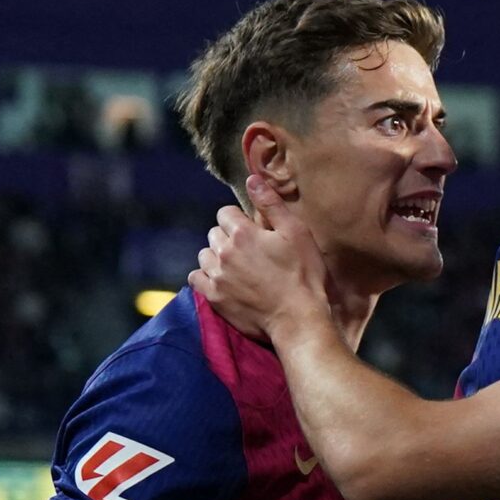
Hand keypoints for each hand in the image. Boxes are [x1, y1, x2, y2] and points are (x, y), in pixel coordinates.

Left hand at [188, 173, 330, 342]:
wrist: (299, 319)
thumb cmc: (304, 276)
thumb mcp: (297, 234)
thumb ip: (271, 205)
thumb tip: (252, 179)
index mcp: (243, 232)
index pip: (226, 213)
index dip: (240, 220)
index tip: (255, 232)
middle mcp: (224, 251)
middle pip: (214, 233)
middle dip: (228, 238)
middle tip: (250, 252)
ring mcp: (216, 275)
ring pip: (205, 255)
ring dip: (217, 257)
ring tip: (237, 268)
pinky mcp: (214, 297)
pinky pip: (195, 278)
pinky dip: (205, 277)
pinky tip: (222, 281)